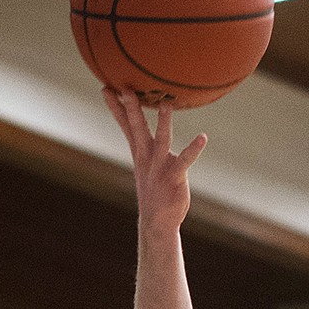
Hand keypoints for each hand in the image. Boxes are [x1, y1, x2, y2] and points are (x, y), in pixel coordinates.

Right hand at [105, 89, 206, 235]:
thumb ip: (145, 144)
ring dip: (163, 123)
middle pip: (137, 128)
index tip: (106, 87)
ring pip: (161, 140)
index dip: (116, 107)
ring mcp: (159, 167)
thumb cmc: (154, 189)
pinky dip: (193, 149)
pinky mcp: (174, 177)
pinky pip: (184, 160)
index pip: (125, 125)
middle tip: (126, 88)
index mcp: (139, 151)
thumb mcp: (144, 164)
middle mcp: (146, 156)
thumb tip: (143, 130)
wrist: (156, 222)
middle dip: (132, 108)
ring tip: (166, 105)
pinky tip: (202, 138)